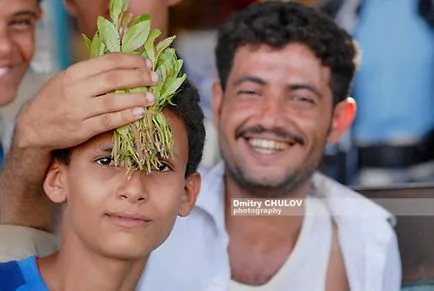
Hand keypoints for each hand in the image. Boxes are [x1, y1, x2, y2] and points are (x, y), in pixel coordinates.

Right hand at [14, 53, 156, 150]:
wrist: (33, 126)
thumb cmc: (56, 99)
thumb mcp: (69, 79)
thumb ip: (93, 73)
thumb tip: (126, 66)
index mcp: (75, 72)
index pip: (109, 61)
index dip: (131, 61)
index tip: (147, 63)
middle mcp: (77, 89)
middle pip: (115, 79)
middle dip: (139, 77)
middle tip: (154, 78)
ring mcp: (79, 110)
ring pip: (114, 101)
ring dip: (136, 98)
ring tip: (152, 97)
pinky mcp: (82, 129)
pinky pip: (108, 121)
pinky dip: (125, 117)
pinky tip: (139, 113)